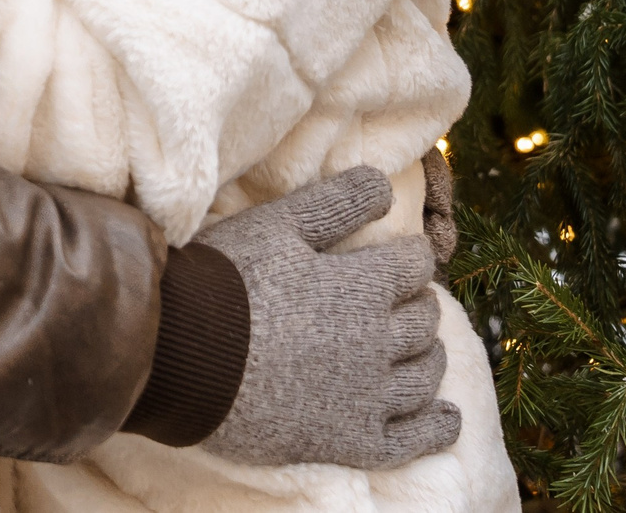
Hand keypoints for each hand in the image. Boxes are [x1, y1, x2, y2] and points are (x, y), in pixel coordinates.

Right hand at [194, 166, 459, 469]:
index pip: (413, 266)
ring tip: (423, 352)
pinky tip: (445, 418)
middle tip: (408, 302)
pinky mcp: (350, 440)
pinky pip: (412, 440)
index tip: (404, 257)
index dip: (411, 257)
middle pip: (422, 321)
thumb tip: (384, 185)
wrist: (180, 350)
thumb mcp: (276, 225)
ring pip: (423, 376)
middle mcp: (376, 341)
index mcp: (362, 285)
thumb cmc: (223, 279)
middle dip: (420, 306)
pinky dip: (437, 427)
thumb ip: (335, 203)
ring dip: (430, 359)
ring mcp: (367, 396)